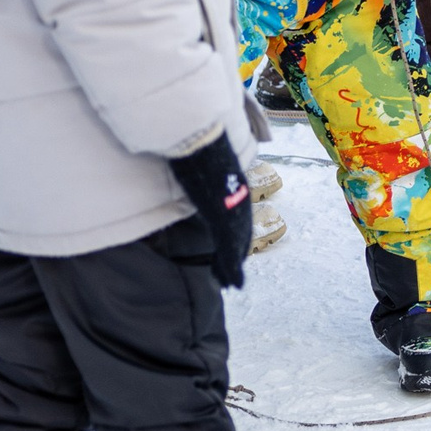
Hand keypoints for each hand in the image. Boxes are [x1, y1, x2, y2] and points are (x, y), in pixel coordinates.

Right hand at [165, 132, 252, 288]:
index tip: (229, 252)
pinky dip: (231, 270)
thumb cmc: (197, 152)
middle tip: (230, 276)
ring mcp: (235, 215)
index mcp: (236, 191)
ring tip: (229, 284)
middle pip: (240, 238)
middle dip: (235, 257)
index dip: (234, 239)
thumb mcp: (203, 167)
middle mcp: (241, 204)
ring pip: (236, 249)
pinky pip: (230, 253)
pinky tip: (233, 284)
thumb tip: (190, 176)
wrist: (202, 147)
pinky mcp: (226, 224)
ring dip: (232, 268)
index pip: (238, 221)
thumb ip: (202, 178)